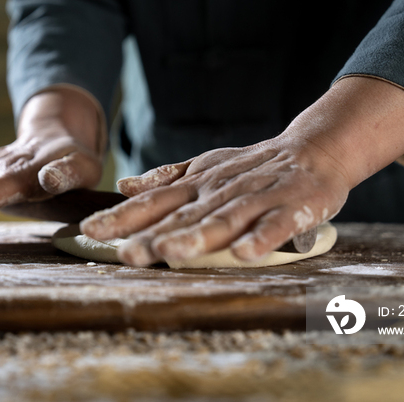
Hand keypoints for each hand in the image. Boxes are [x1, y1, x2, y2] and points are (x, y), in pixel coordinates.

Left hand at [81, 140, 348, 265]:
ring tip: (172, 253)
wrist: (313, 150)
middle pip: (184, 216)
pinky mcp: (291, 208)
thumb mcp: (205, 166)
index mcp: (198, 184)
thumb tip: (125, 186)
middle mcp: (221, 191)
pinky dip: (260, 239)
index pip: (154, 202)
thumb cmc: (252, 165)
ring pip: (224, 220)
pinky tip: (244, 254)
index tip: (90, 231)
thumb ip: (167, 179)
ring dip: (198, 237)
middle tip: (126, 254)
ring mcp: (256, 198)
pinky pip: (275, 225)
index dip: (122, 216)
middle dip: (153, 235)